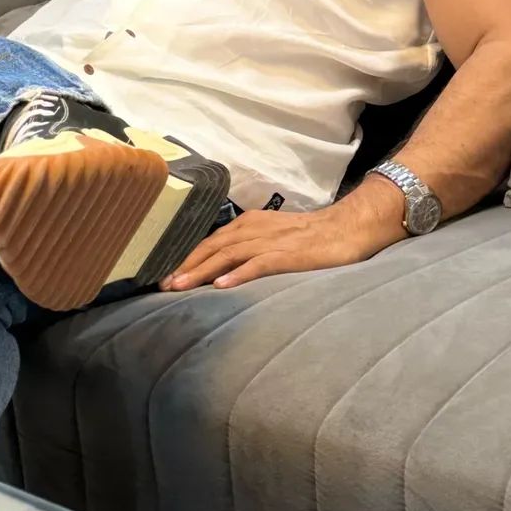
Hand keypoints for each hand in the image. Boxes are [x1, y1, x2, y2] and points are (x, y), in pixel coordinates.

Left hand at [160, 190, 406, 291]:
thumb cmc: (310, 235)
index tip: (164, 274)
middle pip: (212, 247)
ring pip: (229, 255)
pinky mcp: (290, 254)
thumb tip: (220, 267)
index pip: (210, 241)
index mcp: (248, 224)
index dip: (186, 257)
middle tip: (161, 284)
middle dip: (185, 266)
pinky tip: (222, 286)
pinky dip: (240, 274)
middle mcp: (254, 229)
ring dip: (202, 271)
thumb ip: (248, 247)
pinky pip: (260, 264)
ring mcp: (271, 241)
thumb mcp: (272, 236)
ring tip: (180, 287)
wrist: (349, 226)